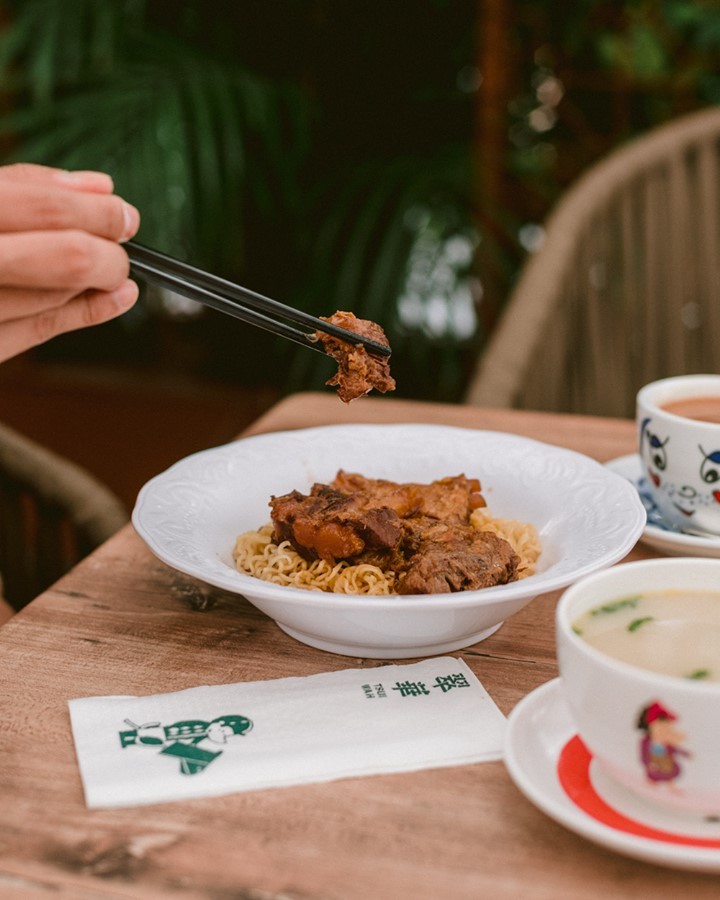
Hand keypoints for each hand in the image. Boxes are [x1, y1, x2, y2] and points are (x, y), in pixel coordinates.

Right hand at [0, 163, 140, 362]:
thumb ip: (27, 186)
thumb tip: (102, 187)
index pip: (47, 208)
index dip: (98, 212)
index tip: (123, 214)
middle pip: (69, 258)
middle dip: (109, 252)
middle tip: (121, 241)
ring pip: (59, 297)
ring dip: (99, 280)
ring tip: (114, 266)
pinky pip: (42, 331)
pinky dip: (87, 313)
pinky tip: (119, 298)